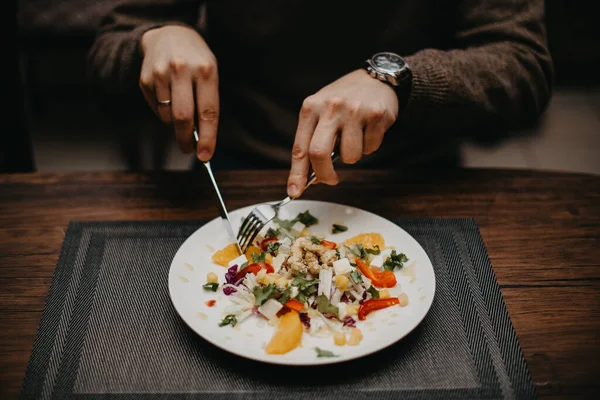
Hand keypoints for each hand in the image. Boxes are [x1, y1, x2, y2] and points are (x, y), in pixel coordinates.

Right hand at [140, 25, 217, 160]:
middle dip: (187, 140)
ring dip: (175, 126)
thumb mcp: (210, 73)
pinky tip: (170, 102)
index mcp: (206, 70)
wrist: (169, 34)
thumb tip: (201, 138)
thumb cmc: (196, 60)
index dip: (208, 138)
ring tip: (181, 120)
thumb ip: (208, 102)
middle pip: (183, 117)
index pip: (208, 112)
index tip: (206, 156)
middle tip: (190, 150)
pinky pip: (156, 109)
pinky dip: (164, 114)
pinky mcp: (145, 79)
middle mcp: (182, 70)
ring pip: (167, 116)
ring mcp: (160, 73)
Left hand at [287, 69, 398, 196]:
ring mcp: (354, 111)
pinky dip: (370, 146)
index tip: (294, 191)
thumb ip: (313, 140)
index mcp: (311, 108)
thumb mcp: (321, 111)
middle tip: (331, 180)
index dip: (297, 173)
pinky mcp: (376, 115)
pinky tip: (369, 129)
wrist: (376, 77)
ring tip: (355, 138)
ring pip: (350, 156)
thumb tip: (309, 176)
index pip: (300, 147)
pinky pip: (370, 148)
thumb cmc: (344, 100)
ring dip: (353, 156)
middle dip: (325, 175)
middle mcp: (330, 108)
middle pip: (319, 153)